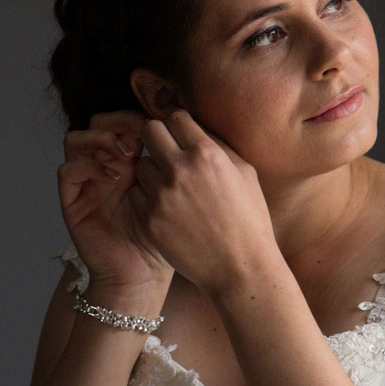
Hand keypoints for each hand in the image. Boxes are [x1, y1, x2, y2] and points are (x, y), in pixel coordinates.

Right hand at [58, 111, 171, 292]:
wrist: (145, 275)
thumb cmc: (167, 238)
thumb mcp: (179, 195)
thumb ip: (179, 165)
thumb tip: (194, 128)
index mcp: (130, 160)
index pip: (125, 121)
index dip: (140, 116)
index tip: (162, 126)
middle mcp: (104, 166)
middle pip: (98, 122)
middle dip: (119, 121)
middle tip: (142, 135)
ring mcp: (86, 182)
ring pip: (76, 139)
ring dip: (101, 139)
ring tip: (127, 152)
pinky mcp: (73, 201)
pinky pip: (68, 170)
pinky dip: (89, 167)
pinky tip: (116, 177)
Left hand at [129, 110, 279, 294]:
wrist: (240, 268)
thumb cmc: (249, 220)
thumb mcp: (245, 173)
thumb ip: (218, 145)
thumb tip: (196, 127)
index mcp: (207, 154)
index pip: (176, 117)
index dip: (179, 126)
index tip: (182, 138)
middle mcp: (180, 170)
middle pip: (149, 131)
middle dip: (157, 138)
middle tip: (166, 153)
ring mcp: (161, 196)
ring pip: (140, 165)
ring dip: (152, 171)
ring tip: (170, 188)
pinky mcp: (149, 219)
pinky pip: (136, 194)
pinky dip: (147, 198)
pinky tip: (166, 209)